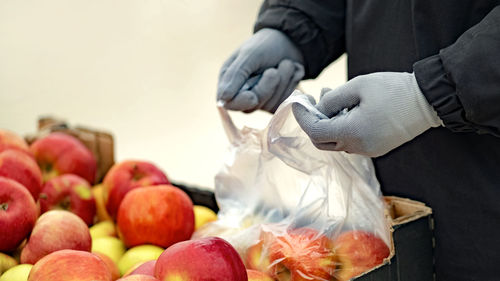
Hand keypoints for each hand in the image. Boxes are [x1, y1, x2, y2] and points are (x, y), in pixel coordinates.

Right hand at [217, 28, 303, 112]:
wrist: (292, 40)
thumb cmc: (266, 44)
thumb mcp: (250, 54)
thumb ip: (236, 75)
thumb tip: (222, 99)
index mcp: (230, 81)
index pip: (230, 103)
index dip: (242, 102)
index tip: (253, 96)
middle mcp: (243, 94)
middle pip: (253, 105)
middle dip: (267, 87)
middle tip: (274, 69)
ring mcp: (261, 100)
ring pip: (271, 105)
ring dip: (283, 82)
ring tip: (285, 64)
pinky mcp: (277, 101)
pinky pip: (284, 102)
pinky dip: (290, 85)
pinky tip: (291, 72)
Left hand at [292, 72, 441, 156]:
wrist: (429, 101)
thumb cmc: (394, 90)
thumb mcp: (358, 86)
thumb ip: (332, 99)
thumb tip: (318, 108)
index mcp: (353, 133)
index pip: (315, 131)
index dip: (302, 117)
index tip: (297, 101)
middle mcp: (358, 147)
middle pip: (322, 141)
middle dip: (312, 121)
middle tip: (310, 100)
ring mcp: (368, 150)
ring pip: (336, 141)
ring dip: (328, 121)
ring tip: (329, 95)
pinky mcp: (376, 147)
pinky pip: (350, 140)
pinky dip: (341, 125)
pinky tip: (345, 107)